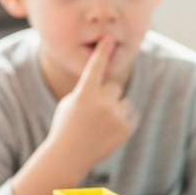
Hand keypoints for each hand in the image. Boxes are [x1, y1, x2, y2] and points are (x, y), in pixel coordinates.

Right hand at [45, 36, 138, 172]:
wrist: (68, 156)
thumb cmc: (66, 126)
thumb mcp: (70, 103)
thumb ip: (87, 90)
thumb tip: (106, 83)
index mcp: (84, 93)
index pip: (95, 67)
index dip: (102, 51)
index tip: (109, 38)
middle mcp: (101, 102)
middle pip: (113, 86)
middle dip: (105, 96)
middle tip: (93, 113)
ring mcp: (114, 116)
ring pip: (121, 101)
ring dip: (114, 109)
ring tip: (99, 125)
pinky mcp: (125, 128)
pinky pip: (129, 114)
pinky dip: (121, 120)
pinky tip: (107, 131)